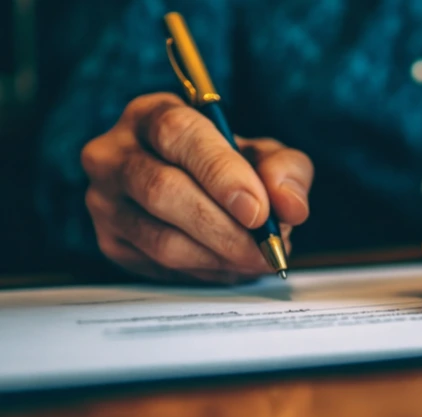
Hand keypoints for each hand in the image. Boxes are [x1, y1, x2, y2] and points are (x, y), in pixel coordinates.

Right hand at [82, 93, 312, 282]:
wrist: (192, 191)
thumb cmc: (226, 166)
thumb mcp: (262, 155)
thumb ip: (285, 169)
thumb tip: (290, 206)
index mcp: (152, 114)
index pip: (177, 133)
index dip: (220, 173)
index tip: (258, 210)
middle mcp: (114, 153)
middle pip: (162, 190)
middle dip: (224, 227)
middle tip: (265, 247)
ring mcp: (105, 201)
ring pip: (161, 238)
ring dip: (220, 256)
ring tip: (257, 258)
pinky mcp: (110, 242)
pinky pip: (159, 266)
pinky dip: (206, 271)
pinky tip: (230, 264)